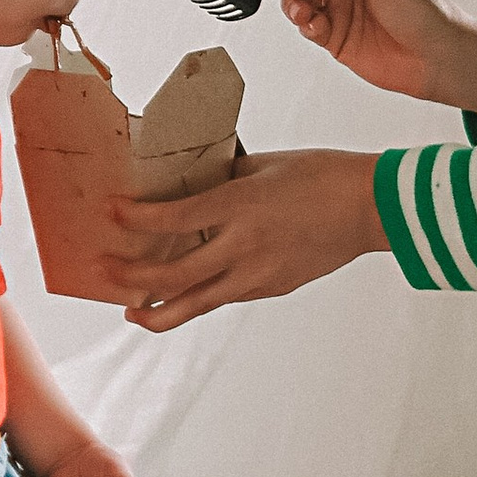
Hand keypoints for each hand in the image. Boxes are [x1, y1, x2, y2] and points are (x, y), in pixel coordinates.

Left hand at [102, 147, 383, 331]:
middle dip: (130, 277)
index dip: (136, 219)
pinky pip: (224, 298)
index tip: (111, 212)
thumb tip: (193, 182)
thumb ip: (225, 178)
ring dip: (157, 310)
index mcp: (239, 207)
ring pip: (195, 305)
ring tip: (131, 311)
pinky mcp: (271, 288)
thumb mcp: (266, 165)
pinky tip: (181, 296)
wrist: (372, 209)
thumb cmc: (323, 175)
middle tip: (104, 271)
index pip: (172, 219)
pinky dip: (197, 299)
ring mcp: (257, 275)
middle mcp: (242, 247)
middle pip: (172, 276)